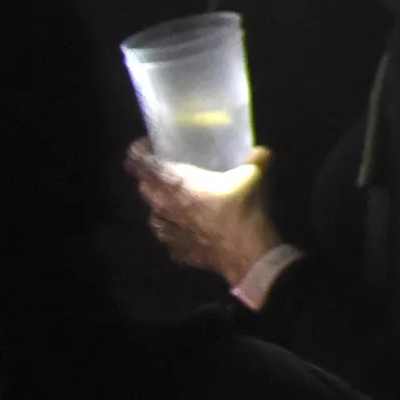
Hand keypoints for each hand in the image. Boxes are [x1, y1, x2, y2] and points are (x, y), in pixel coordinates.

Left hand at [129, 143, 283, 285]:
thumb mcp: (255, 176)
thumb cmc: (243, 210)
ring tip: (181, 199)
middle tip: (172, 169)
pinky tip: (193, 226)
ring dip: (162, 203)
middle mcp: (163, 206)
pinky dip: (175, 227)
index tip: (151, 144)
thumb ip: (256, 160)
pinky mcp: (175, 250)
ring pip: (153, 212)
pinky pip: (168, 234)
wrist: (246, 255)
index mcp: (176, 184)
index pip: (139, 163)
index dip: (139, 151)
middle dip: (152, 176)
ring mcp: (167, 232)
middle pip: (143, 186)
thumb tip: (260, 152)